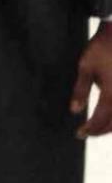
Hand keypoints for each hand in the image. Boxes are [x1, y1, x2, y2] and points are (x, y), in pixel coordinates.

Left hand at [70, 22, 111, 136]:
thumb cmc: (101, 49)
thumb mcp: (85, 67)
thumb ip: (80, 90)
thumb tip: (74, 110)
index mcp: (111, 95)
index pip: (100, 120)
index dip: (89, 129)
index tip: (80, 133)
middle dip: (100, 130)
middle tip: (88, 132)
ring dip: (110, 126)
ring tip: (98, 126)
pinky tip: (110, 114)